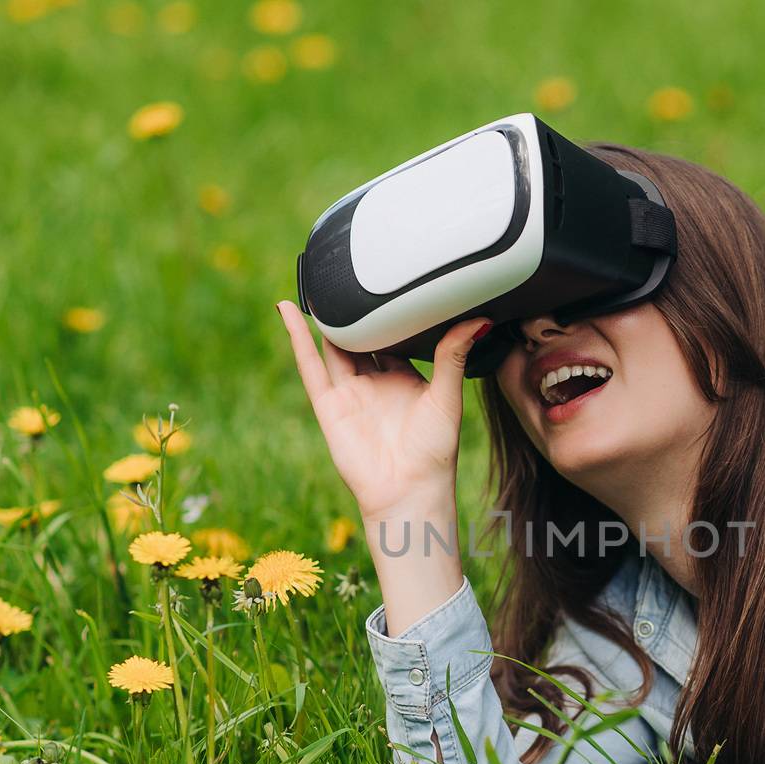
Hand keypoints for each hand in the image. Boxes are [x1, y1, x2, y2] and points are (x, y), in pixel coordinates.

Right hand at [276, 301, 490, 521]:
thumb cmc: (434, 453)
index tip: (393, 280)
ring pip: (333, 346)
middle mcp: (375, 383)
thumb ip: (453, 356)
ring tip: (318, 280)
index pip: (395, 338)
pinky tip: (287, 309)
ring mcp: (350, 393)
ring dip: (325, 317)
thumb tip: (477, 320)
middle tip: (352, 271)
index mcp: (404, 379)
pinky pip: (309, 366)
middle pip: (360, 338)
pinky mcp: (329, 405)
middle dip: (355, 311)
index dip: (391, 313)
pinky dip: (297, 337)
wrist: (409, 491)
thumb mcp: (447, 396)